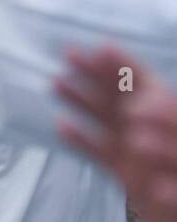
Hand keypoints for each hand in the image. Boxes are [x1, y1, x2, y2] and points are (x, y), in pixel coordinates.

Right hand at [56, 46, 176, 221]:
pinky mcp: (124, 173)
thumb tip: (134, 112)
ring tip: (56, 84)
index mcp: (169, 117)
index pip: (147, 85)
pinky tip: (61, 126)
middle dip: (95, 74)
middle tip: (69, 55)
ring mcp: (136, 151)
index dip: (124, 66)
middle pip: (121, 95)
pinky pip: (98, 152)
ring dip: (81, 100)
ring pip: (105, 119)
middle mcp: (151, 130)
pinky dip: (80, 140)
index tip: (101, 48)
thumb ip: (162, 129)